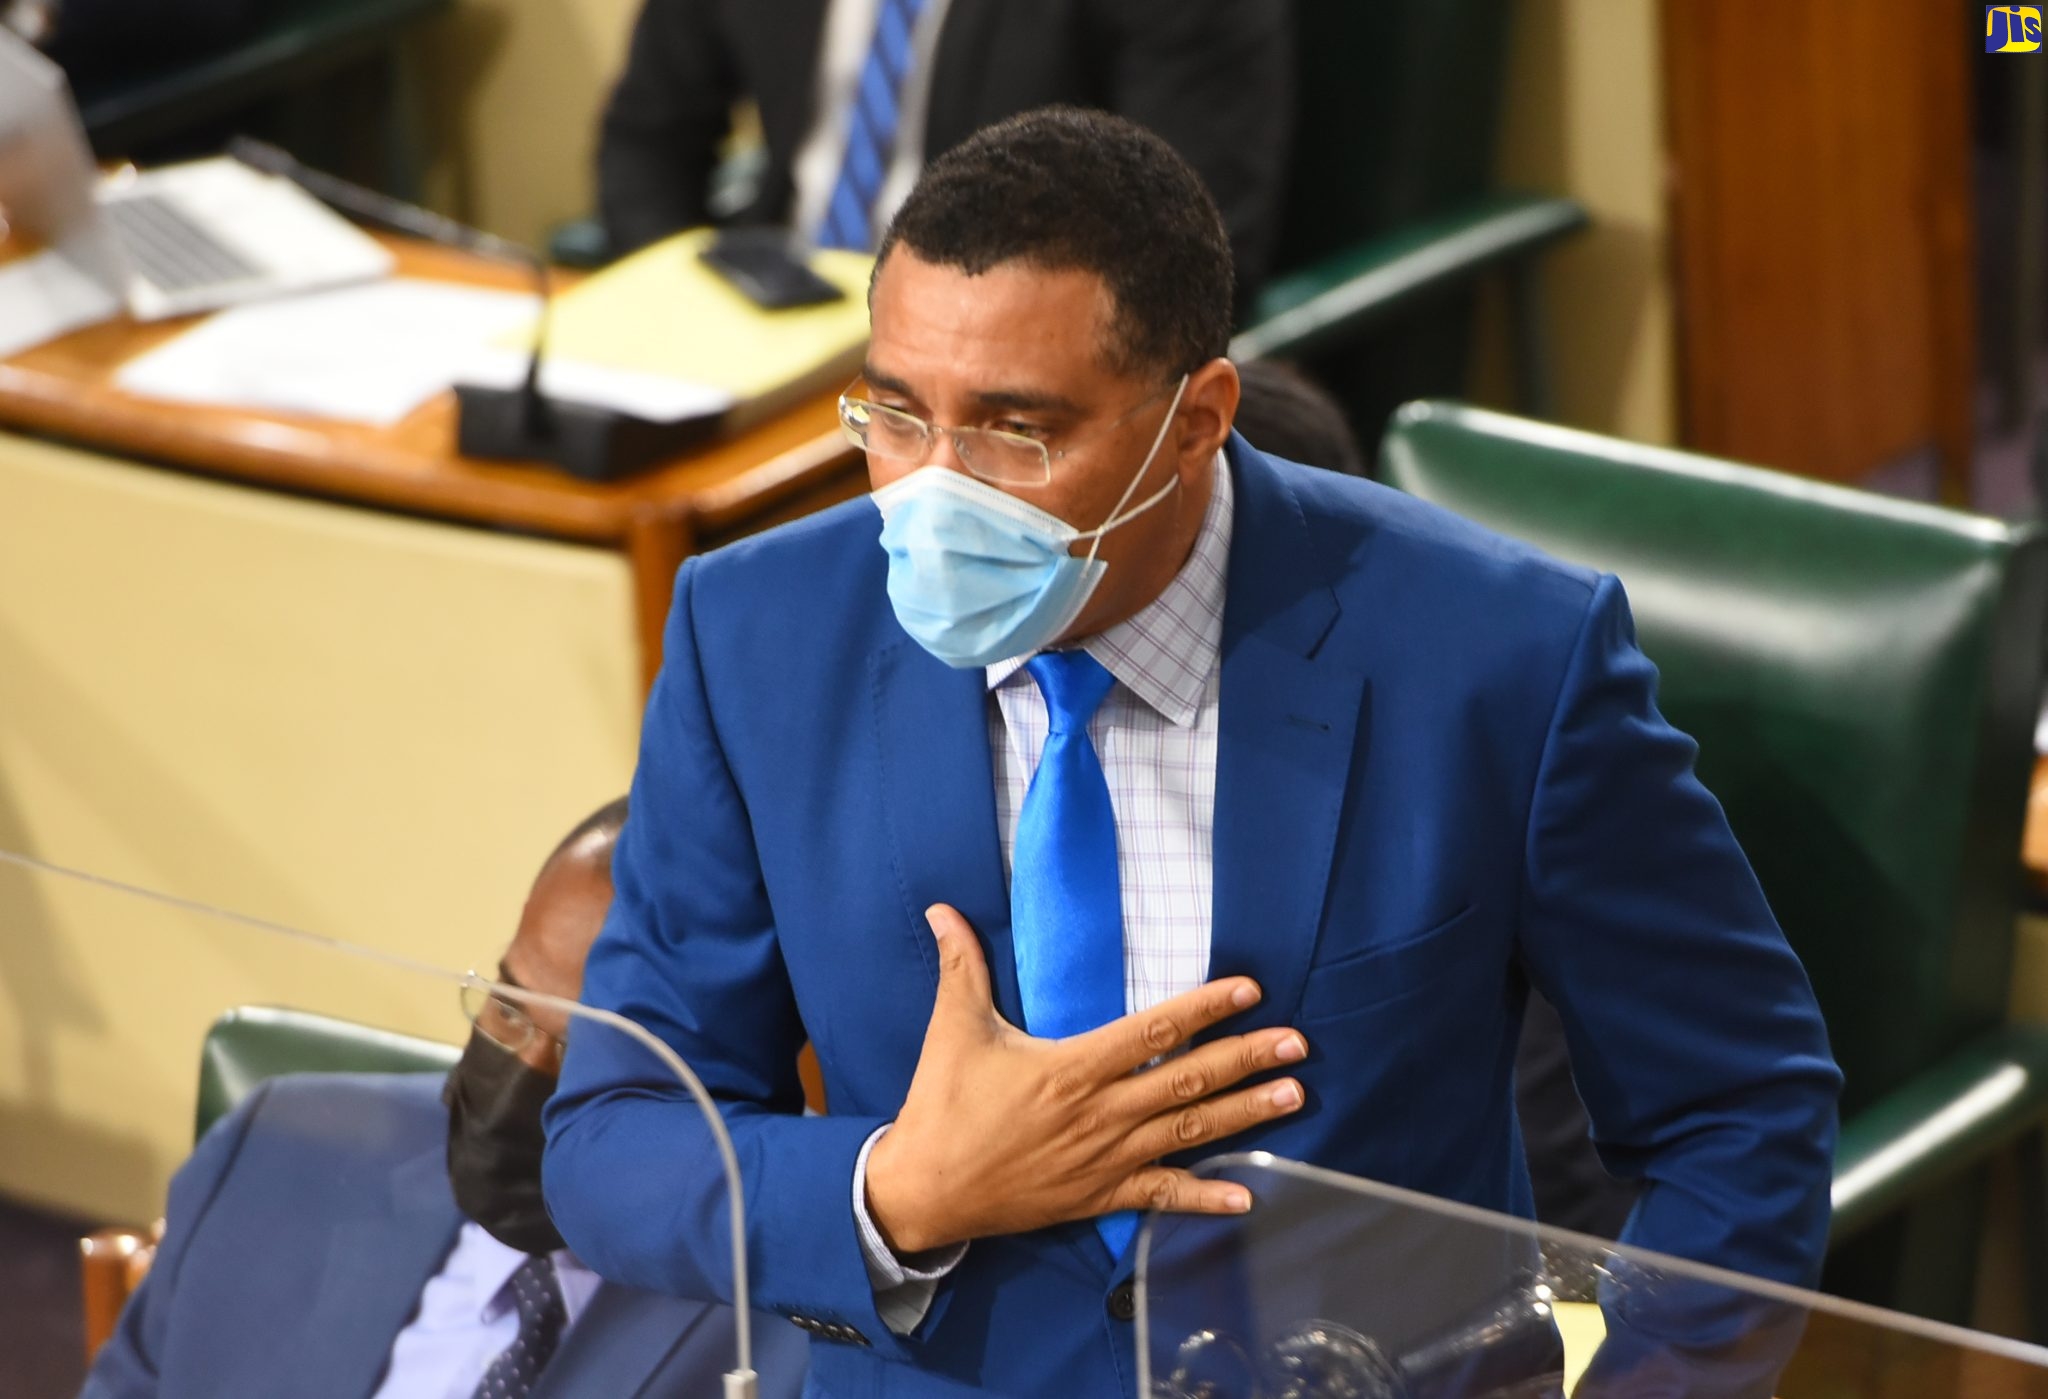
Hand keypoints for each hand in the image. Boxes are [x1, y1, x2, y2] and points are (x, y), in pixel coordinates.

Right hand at [863, 904, 1307, 1255]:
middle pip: (1188, 1081)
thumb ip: (961, 966)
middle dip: (1247, 1060)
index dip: (1206, 1009)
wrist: (925, 1189)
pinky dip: (1205, 1198)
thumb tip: (942, 909)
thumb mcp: (953, 1029)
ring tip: (1294, 1098)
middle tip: (1298, 1046)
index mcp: (1073, 1067)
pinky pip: (1162, 1196)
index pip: (1155, 1031)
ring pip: (1189, 1133)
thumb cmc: (943, 1106)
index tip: (1250, 991)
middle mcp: (1101, 1113)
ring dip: (1245, 1115)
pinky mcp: (1099, 1196)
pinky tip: (1248, 1197)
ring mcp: (1105, 1159)